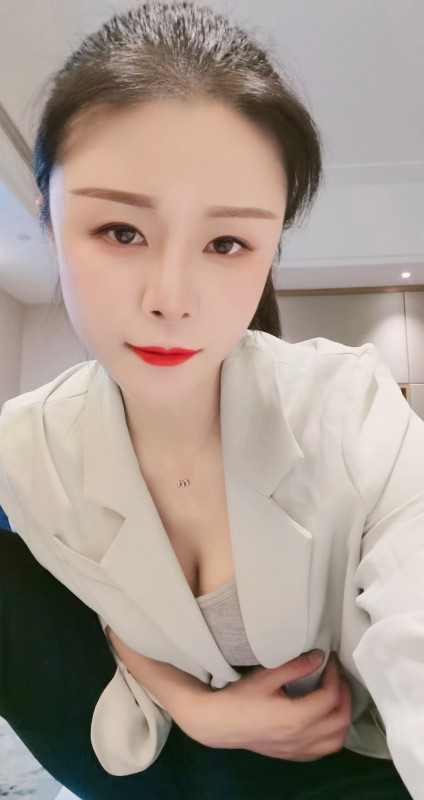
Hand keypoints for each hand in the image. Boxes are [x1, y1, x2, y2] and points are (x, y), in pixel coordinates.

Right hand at [181, 651, 350, 760]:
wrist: (219, 724)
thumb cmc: (240, 698)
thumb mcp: (267, 676)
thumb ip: (296, 666)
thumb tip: (320, 657)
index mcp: (297, 718)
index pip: (331, 697)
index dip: (335, 675)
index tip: (329, 660)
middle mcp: (302, 738)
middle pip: (341, 720)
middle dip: (344, 694)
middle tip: (336, 676)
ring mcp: (298, 750)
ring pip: (337, 741)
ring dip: (342, 717)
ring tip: (334, 697)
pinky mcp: (292, 756)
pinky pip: (324, 751)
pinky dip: (332, 735)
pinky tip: (324, 719)